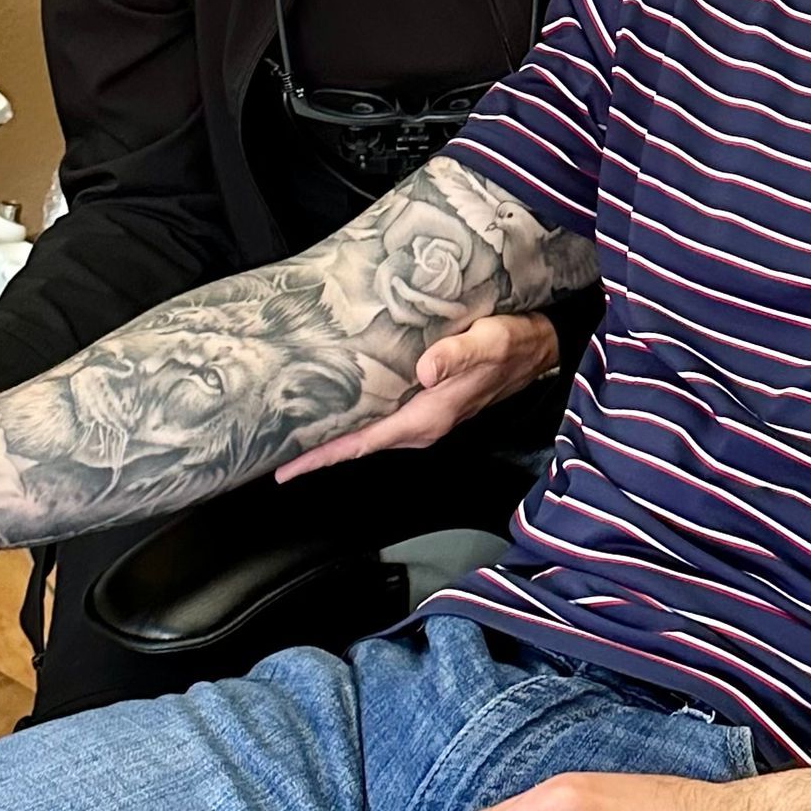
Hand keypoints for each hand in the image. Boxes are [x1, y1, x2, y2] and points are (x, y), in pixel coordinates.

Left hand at [274, 312, 558, 481]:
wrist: (539, 347)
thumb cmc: (513, 342)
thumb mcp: (488, 342)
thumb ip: (455, 356)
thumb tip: (422, 371)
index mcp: (428, 416)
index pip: (365, 443)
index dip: (324, 456)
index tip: (286, 467)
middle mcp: (422, 425)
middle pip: (359, 444)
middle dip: (317, 450)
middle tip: (271, 447)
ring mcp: (424, 418)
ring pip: (368, 433)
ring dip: (334, 435)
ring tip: (292, 431)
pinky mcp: (427, 405)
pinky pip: (381, 420)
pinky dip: (354, 420)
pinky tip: (336, 407)